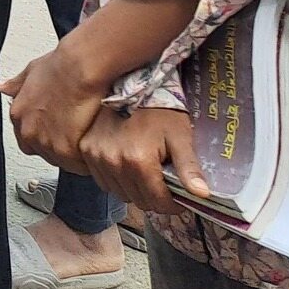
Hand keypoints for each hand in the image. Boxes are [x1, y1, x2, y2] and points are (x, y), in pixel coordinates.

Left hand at [0, 43, 109, 174]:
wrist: (81, 68)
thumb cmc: (62, 66)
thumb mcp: (32, 70)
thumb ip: (17, 84)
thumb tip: (2, 86)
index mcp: (19, 114)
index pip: (27, 139)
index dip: (45, 135)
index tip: (58, 131)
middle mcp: (29, 131)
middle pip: (44, 153)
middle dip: (60, 146)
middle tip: (76, 133)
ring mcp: (46, 143)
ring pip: (62, 161)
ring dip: (75, 155)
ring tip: (88, 136)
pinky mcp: (66, 151)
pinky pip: (78, 165)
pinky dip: (87, 159)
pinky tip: (95, 144)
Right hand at [80, 105, 210, 215]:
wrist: (131, 84)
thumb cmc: (160, 110)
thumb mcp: (180, 136)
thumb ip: (189, 167)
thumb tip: (203, 195)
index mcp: (138, 160)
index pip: (159, 202)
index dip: (174, 203)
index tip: (181, 196)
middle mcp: (113, 161)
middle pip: (140, 201)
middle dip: (156, 197)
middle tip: (165, 182)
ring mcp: (96, 157)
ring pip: (121, 194)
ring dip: (136, 191)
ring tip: (147, 172)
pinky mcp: (85, 151)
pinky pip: (104, 182)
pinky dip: (118, 181)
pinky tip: (128, 166)